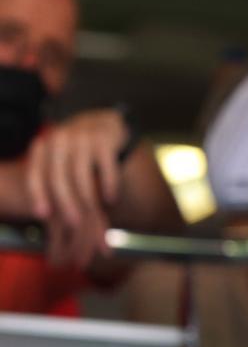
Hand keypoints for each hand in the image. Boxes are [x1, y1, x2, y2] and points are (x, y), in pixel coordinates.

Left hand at [25, 108, 127, 268]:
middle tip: (74, 223)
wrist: (103, 123)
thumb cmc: (77, 153)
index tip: (43, 215)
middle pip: (59, 178)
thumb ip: (54, 183)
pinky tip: (111, 199)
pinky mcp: (105, 139)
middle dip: (67, 204)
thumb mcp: (60, 162)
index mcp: (44, 147)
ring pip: (82, 176)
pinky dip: (109, 186)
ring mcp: (83, 137)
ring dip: (89, 199)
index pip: (36, 174)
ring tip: (95, 214)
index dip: (38, 196)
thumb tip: (49, 217)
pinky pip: (106, 167)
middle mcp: (60, 139)